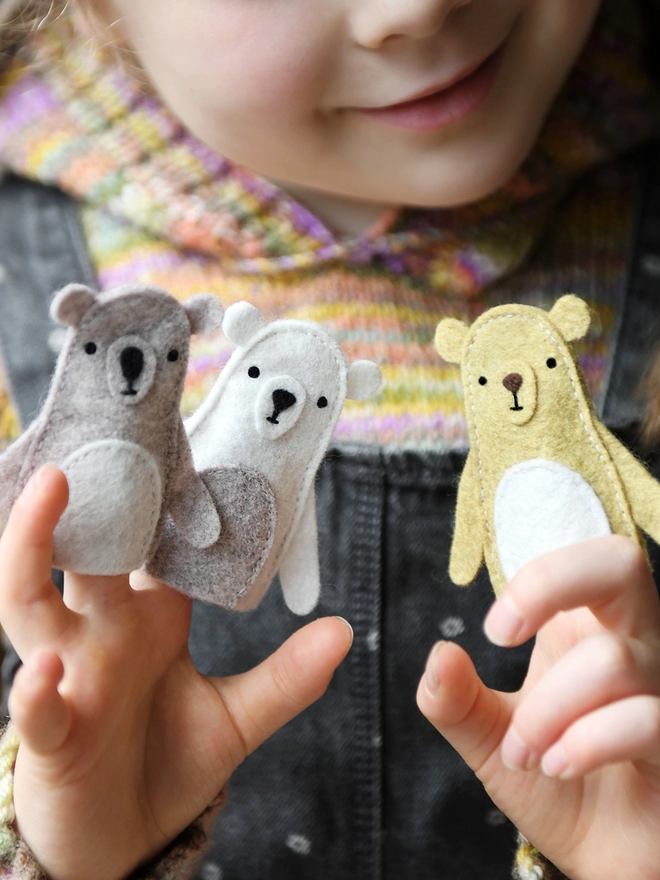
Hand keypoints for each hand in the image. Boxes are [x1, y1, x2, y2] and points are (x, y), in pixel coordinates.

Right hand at [0, 465, 352, 879]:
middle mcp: (100, 632)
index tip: (182, 438)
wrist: (127, 839)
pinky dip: (36, 689)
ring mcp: (68, 676)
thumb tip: (345, 631)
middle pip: (86, 548)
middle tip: (109, 431)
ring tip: (52, 492)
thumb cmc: (170, 762)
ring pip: (30, 601)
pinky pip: (36, 707)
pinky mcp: (52, 736)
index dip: (164, 493)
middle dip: (92, 492)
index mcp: (147, 616)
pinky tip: (48, 672)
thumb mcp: (239, 717)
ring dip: (35, 547)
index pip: (152, 541)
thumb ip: (287, 677)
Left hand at [417, 535, 659, 879]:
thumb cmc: (554, 780)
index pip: (585, 555)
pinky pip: (647, 720)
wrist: (601, 855)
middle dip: (550, 585)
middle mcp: (636, 643)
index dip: (538, 579)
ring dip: (548, 710)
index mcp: (587, 626)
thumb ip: (455, 700)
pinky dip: (587, 742)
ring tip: (523, 753)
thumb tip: (439, 654)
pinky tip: (559, 766)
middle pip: (621, 560)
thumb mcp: (488, 737)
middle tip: (500, 638)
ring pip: (611, 660)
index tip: (495, 632)